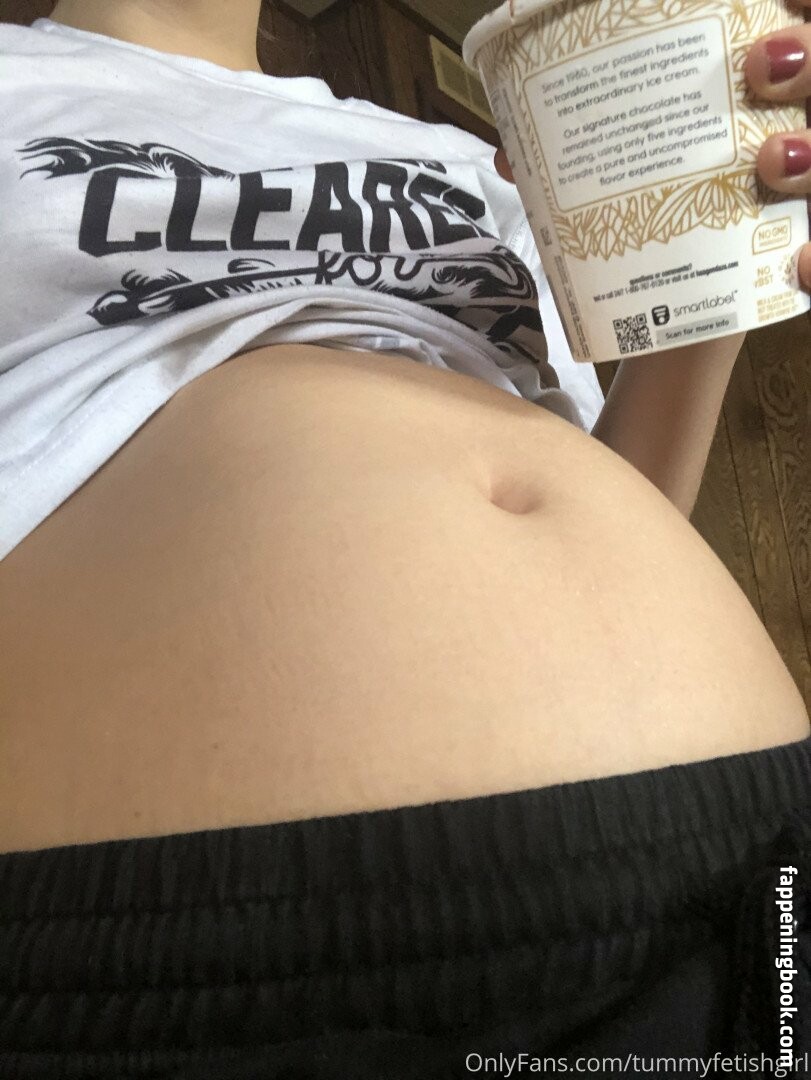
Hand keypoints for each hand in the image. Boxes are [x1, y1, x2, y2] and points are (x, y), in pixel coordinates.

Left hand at [494, 12, 810, 292]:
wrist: (671, 323)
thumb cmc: (647, 231)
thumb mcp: (621, 182)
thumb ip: (580, 160)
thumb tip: (509, 154)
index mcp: (748, 103)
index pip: (793, 31)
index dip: (798, 11)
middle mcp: (789, 138)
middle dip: (807, 58)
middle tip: (759, 66)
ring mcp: (798, 199)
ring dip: (808, 153)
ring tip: (771, 160)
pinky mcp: (798, 259)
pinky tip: (800, 262)